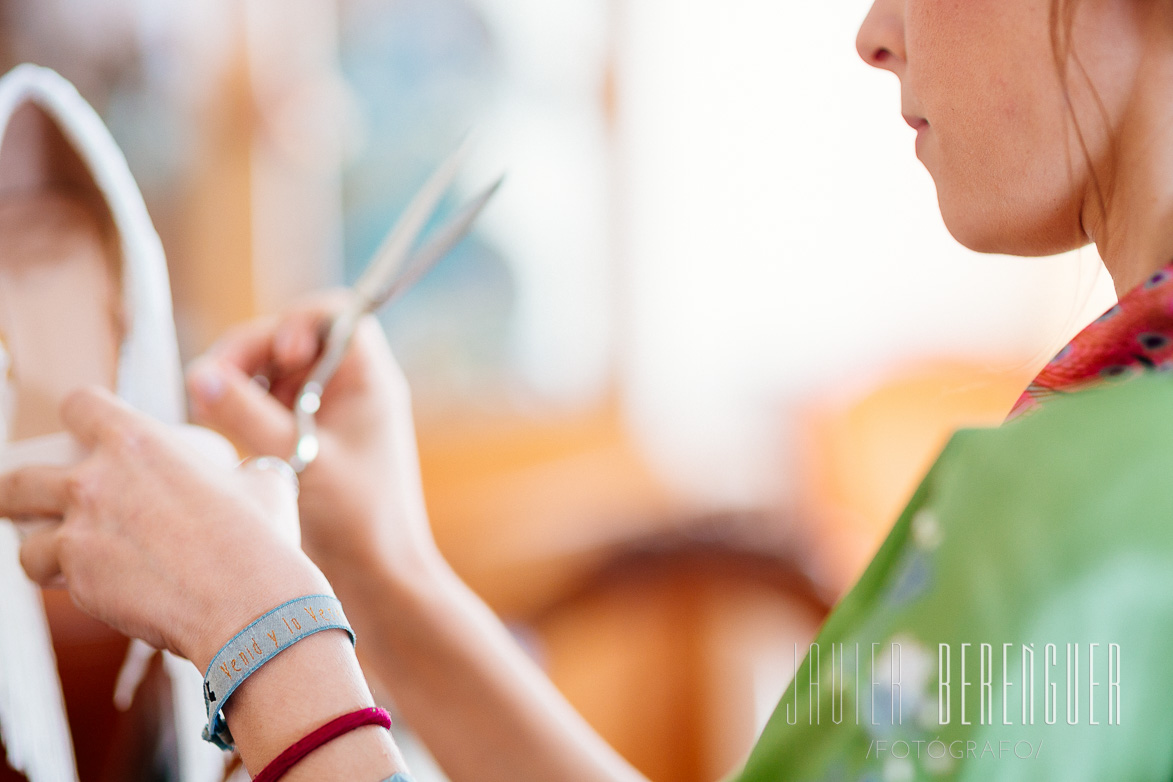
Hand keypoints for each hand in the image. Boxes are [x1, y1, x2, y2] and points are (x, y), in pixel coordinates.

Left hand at [1, 387, 329, 671]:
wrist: (249, 600)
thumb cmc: (260, 541)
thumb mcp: (263, 484)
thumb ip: (244, 472)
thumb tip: (256, 477)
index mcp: (137, 441)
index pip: (79, 405)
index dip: (79, 416)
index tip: (82, 435)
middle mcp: (95, 481)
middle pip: (19, 478)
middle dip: (16, 493)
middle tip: (27, 504)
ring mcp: (80, 532)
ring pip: (24, 539)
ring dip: (39, 548)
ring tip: (59, 558)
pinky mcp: (79, 579)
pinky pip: (48, 578)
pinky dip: (63, 583)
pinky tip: (89, 586)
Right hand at [186, 293, 439, 593]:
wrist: (379, 578)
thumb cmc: (357, 520)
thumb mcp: (299, 460)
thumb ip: (248, 415)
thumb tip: (200, 374)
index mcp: (368, 380)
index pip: (334, 317)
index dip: (298, 321)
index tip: (278, 352)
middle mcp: (348, 387)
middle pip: (290, 340)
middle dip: (249, 354)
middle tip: (210, 387)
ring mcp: (325, 410)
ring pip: (271, 372)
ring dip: (239, 382)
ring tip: (210, 412)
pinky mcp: (303, 436)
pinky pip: (266, 403)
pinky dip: (241, 409)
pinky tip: (220, 431)